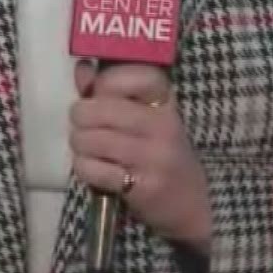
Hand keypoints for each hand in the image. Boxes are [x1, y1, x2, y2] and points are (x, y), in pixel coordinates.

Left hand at [69, 61, 211, 251]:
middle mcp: (163, 125)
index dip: (102, 84)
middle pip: (97, 109)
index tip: (100, 96)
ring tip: (89, 150)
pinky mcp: (143, 186)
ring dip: (80, 146)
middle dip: (80, 119)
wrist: (192, 204)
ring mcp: (154, 156)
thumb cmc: (161, 154)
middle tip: (85, 127)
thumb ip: (111, 92)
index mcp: (165, 100)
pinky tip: (96, 170)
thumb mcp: (146, 118)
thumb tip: (82, 67)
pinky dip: (85, 169)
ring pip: (90, 139)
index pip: (126, 76)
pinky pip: (93, 169)